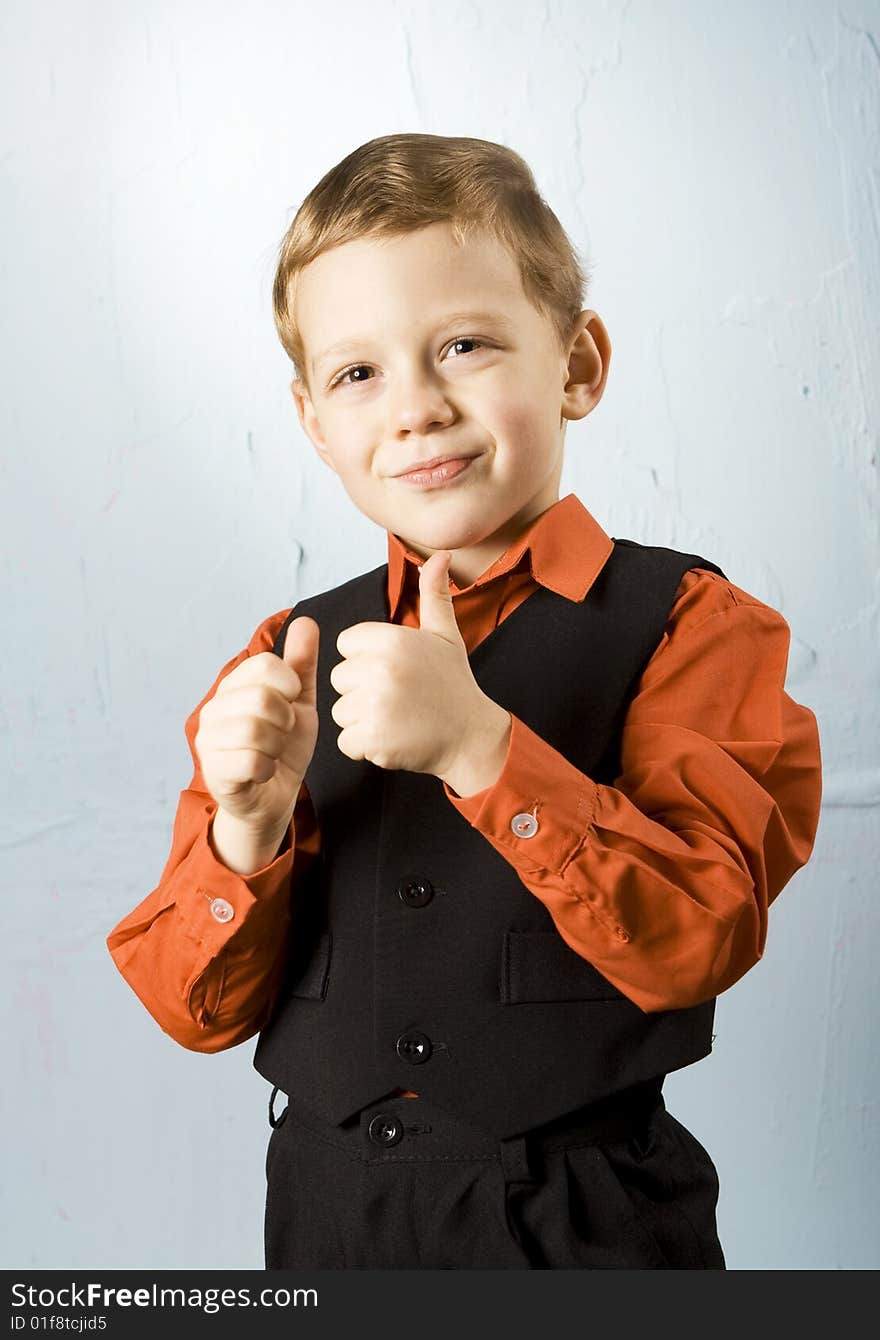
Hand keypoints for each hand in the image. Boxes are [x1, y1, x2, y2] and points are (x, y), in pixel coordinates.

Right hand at [195, 616, 319, 835]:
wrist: (274, 797)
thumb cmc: (284, 747)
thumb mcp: (300, 702)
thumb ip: (301, 664)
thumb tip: (305, 621)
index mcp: (233, 686)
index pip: (265, 665)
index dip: (290, 684)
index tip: (291, 702)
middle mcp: (213, 709)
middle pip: (261, 697)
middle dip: (285, 719)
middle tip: (283, 732)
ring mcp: (208, 741)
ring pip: (255, 730)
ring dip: (277, 744)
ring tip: (273, 751)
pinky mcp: (214, 773)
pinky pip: (250, 761)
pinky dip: (268, 768)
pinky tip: (265, 771)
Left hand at [330, 550, 509, 785]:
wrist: (472, 736)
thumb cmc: (453, 684)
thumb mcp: (445, 635)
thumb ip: (434, 594)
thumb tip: (442, 555)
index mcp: (391, 639)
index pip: (346, 644)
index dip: (366, 660)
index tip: (395, 671)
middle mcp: (381, 668)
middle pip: (340, 678)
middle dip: (362, 692)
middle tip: (398, 698)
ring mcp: (375, 705)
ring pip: (340, 711)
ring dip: (362, 721)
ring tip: (396, 719)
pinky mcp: (373, 739)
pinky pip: (346, 743)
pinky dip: (364, 748)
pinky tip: (393, 739)